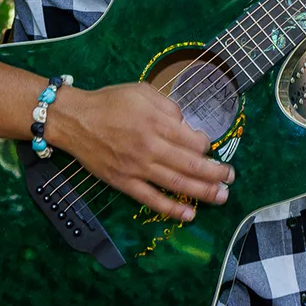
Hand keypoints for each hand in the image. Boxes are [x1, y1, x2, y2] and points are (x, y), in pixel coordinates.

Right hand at [45, 81, 233, 222]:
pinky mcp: (123, 182)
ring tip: (221, 197)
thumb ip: (168, 106)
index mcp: (155, 122)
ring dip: (203, 192)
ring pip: (176, 183)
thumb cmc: (109, 102)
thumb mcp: (142, 91)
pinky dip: (171, 208)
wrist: (74, 120)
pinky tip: (189, 214)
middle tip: (231, 177)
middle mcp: (149, 146)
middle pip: (190, 164)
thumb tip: (187, 125)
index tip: (209, 146)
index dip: (206, 145)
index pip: (192, 140)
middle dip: (216, 172)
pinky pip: (151, 199)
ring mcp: (136, 167)